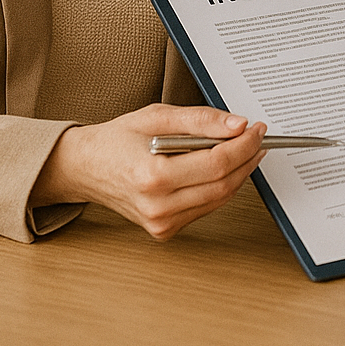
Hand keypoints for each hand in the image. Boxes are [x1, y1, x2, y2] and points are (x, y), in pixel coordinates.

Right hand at [31, 103, 266, 239]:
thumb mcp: (157, 115)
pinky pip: (206, 208)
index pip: (216, 163)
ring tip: (247, 150)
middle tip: (258, 138)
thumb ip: (200, 120)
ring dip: (239, 174)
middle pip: (222, 183)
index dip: (244, 145)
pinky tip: (225, 169)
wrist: (86, 167)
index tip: (257, 129)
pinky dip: (221, 188)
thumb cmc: (118, 139)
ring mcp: (161, 223)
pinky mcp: (164, 230)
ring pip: (219, 199)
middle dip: (247, 158)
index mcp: (152, 176)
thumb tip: (237, 125)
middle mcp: (157, 206)